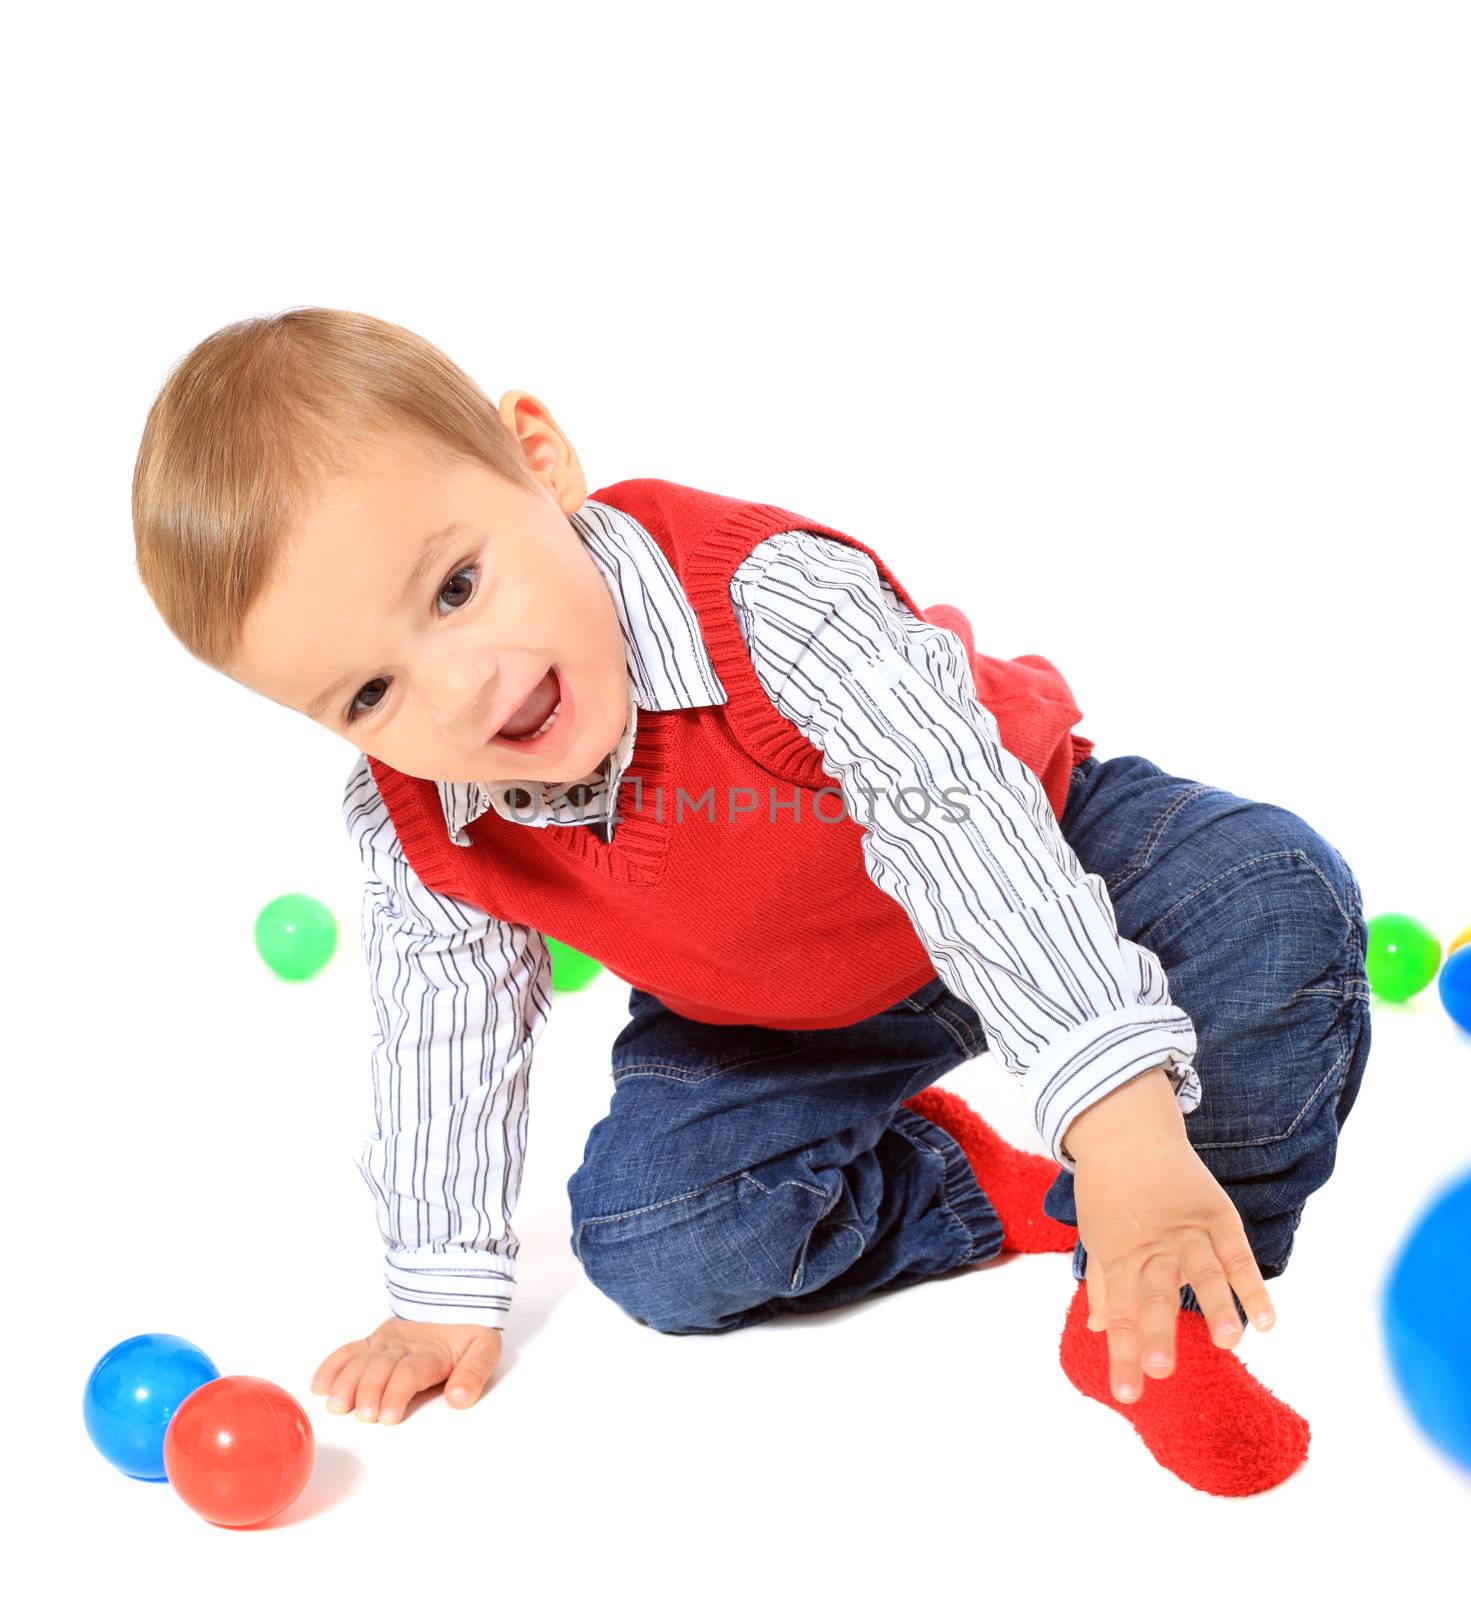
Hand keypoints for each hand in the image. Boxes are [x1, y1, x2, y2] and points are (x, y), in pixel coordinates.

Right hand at [310, 1317, 503, 1424]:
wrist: (455, 1295)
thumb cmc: (468, 1330)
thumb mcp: (484, 1349)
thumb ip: (473, 1374)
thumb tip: (460, 1399)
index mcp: (431, 1353)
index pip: (409, 1373)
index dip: (396, 1394)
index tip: (388, 1417)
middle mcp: (403, 1347)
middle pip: (380, 1369)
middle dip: (369, 1392)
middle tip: (364, 1416)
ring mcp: (384, 1343)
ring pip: (360, 1361)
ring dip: (346, 1382)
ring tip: (337, 1405)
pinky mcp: (373, 1341)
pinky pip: (349, 1351)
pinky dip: (332, 1366)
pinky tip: (319, 1386)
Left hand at [1069, 1079, 1276, 1404]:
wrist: (1125, 1129)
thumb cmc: (1106, 1188)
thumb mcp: (1095, 1233)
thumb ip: (1100, 1281)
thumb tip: (1097, 1326)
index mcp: (1119, 1255)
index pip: (1119, 1312)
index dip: (1122, 1353)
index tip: (1127, 1394)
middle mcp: (1154, 1246)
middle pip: (1156, 1295)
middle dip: (1158, 1334)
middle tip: (1162, 1370)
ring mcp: (1187, 1229)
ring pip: (1204, 1274)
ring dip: (1217, 1308)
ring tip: (1229, 1343)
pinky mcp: (1216, 1215)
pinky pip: (1239, 1255)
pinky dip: (1254, 1286)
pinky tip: (1266, 1321)